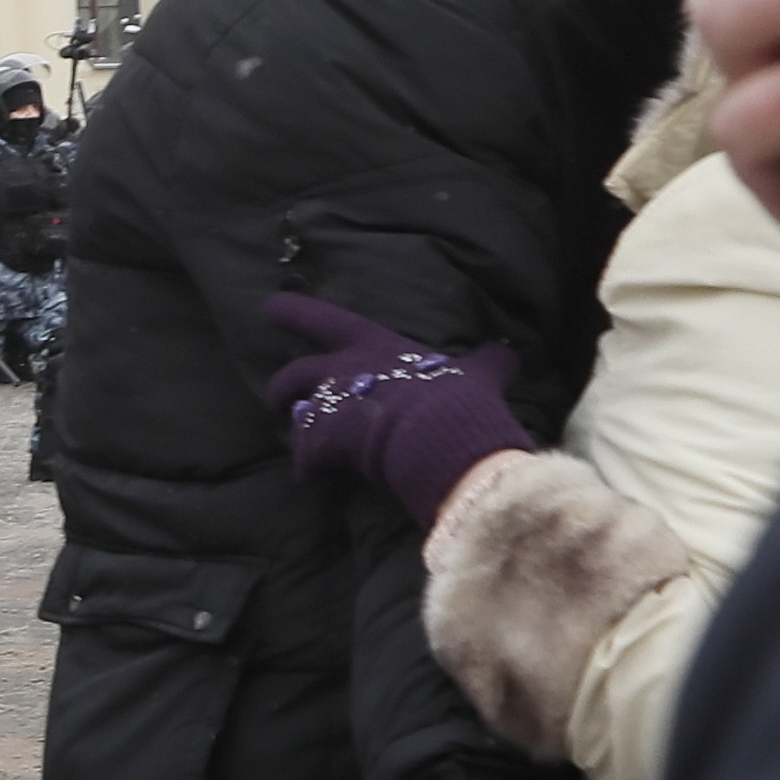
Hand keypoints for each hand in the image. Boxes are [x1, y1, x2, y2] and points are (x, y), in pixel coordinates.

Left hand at [260, 292, 529, 527]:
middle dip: (282, 384)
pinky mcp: (324, 444)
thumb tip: (509, 351)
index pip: (328, 320)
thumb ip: (489, 362)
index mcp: (374, 347)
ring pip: (296, 414)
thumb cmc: (459, 400)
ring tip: (297, 437)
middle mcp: (343, 372)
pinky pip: (305, 455)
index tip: (270, 305)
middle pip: (296, 372)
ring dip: (296, 425)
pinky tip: (309, 474)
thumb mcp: (480, 374)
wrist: (440, 437)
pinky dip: (306, 464)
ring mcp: (331, 407)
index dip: (297, 311)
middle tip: (276, 395)